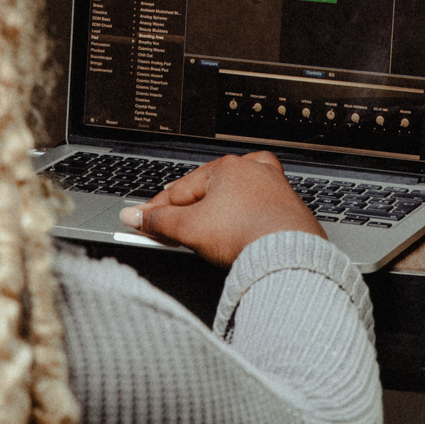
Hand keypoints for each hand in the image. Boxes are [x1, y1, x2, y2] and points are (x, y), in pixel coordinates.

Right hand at [120, 152, 323, 265]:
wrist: (289, 256)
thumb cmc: (247, 234)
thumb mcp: (190, 228)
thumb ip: (159, 221)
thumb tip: (135, 216)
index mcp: (227, 167)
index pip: (181, 190)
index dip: (158, 209)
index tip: (144, 222)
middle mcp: (253, 170)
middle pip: (208, 192)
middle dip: (189, 212)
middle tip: (171, 232)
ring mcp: (274, 187)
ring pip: (234, 199)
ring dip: (217, 215)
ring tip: (207, 235)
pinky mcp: (289, 208)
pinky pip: (257, 210)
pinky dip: (244, 220)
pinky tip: (239, 232)